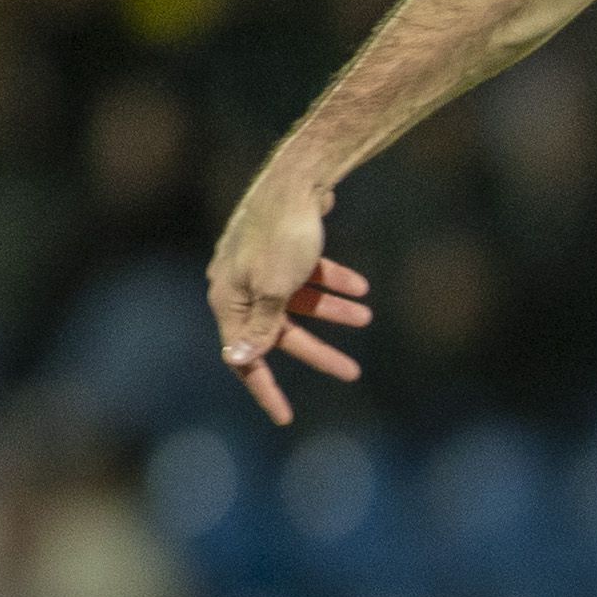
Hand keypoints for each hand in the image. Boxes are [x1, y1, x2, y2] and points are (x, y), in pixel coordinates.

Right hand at [206, 170, 373, 426]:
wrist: (298, 178)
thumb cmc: (283, 235)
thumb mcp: (275, 289)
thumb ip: (261, 327)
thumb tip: (237, 360)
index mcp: (228, 300)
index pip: (245, 357)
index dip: (265, 389)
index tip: (284, 418)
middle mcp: (239, 286)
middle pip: (279, 332)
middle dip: (318, 351)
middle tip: (353, 373)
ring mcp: (260, 268)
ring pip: (299, 303)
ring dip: (334, 311)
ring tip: (367, 314)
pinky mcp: (281, 251)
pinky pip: (306, 277)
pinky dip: (331, 283)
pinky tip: (360, 287)